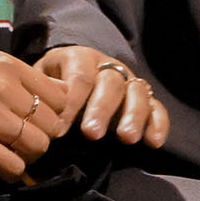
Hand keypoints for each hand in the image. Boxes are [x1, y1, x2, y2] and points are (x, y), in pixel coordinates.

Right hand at [0, 47, 67, 179]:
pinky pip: (14, 167)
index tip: (35, 121)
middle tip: (19, 142)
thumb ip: (9, 76)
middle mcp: (4, 88)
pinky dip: (10, 171)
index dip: (52, 113)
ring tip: (6, 153)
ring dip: (26, 155)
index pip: (59, 95)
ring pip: (37, 147)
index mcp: (7, 65)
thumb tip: (44, 96)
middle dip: (40, 137)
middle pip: (51, 125)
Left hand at [36, 45, 170, 149]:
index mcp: (80, 58)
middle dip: (101, 109)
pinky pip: (157, 107)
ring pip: (137, 92)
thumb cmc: (53, 86)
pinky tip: (154, 142)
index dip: (71, 103)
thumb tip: (44, 112)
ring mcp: (129, 82)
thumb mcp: (41, 82)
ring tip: (126, 138)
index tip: (60, 130)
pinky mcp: (145, 99)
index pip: (79, 77)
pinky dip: (158, 123)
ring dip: (133, 115)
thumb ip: (43, 93)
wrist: (72, 78)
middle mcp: (108, 66)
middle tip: (91, 134)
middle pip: (110, 83)